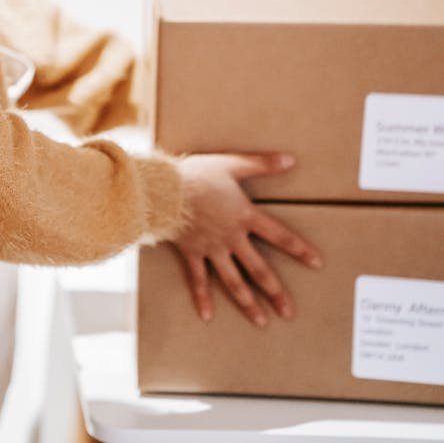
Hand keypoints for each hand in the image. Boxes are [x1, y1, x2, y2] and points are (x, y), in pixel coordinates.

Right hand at [171, 151, 322, 325]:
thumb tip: (291, 160)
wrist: (166, 191)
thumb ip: (262, 164)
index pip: (278, 235)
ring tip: (260, 321)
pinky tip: (207, 316)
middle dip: (275, 292)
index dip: (299, 249)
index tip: (316, 263)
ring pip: (233, 281)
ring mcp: (212, 249)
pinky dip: (202, 298)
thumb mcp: (232, 164)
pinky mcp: (192, 253)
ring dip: (248, 302)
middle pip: (258, 269)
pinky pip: (198, 280)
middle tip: (288, 312)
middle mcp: (231, 238)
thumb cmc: (198, 175)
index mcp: (244, 216)